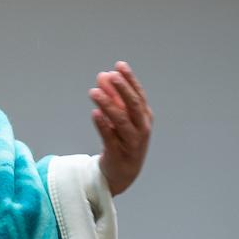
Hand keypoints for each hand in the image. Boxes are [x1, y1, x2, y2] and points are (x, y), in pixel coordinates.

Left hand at [90, 61, 152, 195]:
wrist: (120, 173)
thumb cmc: (122, 140)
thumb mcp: (119, 117)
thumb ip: (112, 97)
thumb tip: (103, 75)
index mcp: (144, 118)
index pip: (139, 95)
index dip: (130, 80)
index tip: (119, 65)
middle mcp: (141, 129)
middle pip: (133, 106)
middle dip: (122, 90)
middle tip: (109, 76)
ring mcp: (132, 143)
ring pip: (122, 122)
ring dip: (108, 105)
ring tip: (94, 92)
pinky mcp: (118, 155)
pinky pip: (111, 139)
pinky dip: (103, 126)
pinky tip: (95, 113)